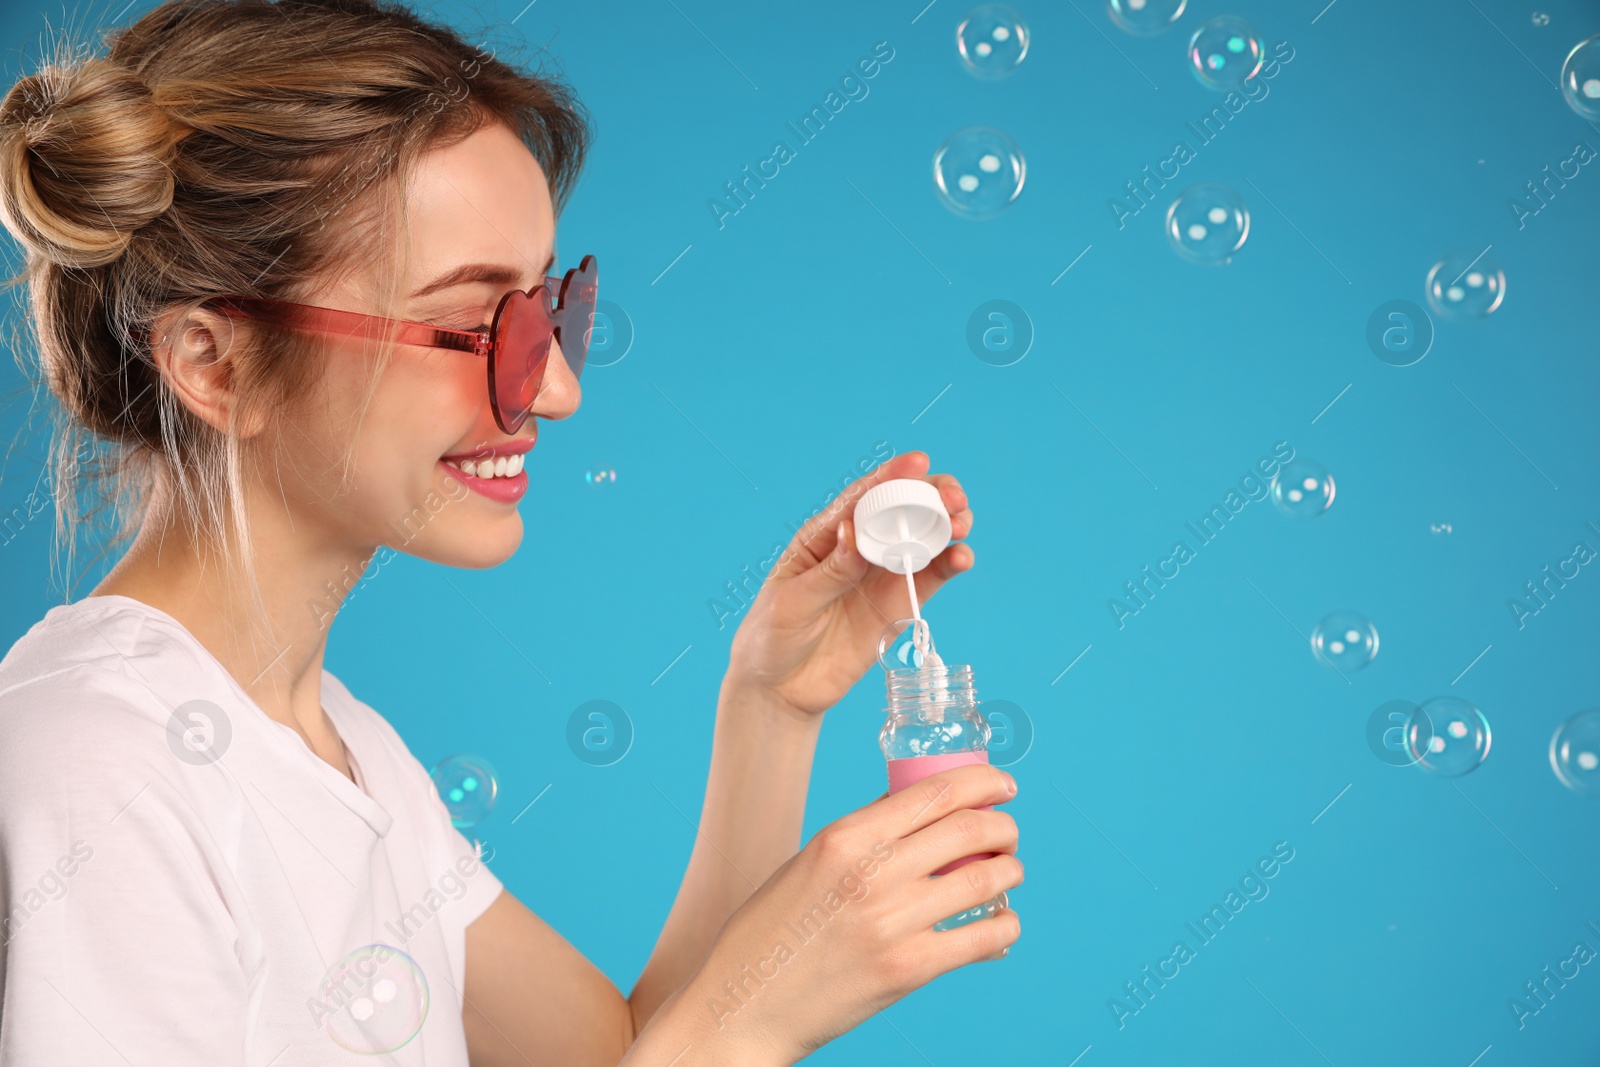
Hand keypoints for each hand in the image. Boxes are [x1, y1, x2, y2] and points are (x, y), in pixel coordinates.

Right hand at [679, 764, 1022, 1063]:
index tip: (1003, 786)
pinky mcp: (908, 969)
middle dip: (1004, 826)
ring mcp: (892, 922)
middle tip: (1008, 833)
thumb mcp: (808, 862)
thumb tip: (924, 813)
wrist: (744, 1004)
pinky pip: (981, 938)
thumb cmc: (772, 931)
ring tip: (1008, 874)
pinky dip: (1005, 926)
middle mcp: (872, 872)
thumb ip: (865, 837)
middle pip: (970, 829)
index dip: (984, 782)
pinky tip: (1002, 924)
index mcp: (845, 836)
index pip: (936, 791)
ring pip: (985, 880)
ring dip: (1010, 872)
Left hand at [724, 451, 973, 718]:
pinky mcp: (898, 604)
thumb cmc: (773, 637)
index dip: (890, 477)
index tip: (917, 463)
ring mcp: (881, 575)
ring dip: (946, 526)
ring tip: (961, 525)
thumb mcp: (792, 602)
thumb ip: (828, 572)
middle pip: (900, 510)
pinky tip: (961, 558)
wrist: (780, 689)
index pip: (860, 499)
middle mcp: (858, 548)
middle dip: (929, 497)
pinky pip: (930, 577)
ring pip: (922, 539)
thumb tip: (854, 534)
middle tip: (952, 500)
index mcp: (823, 536)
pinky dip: (949, 564)